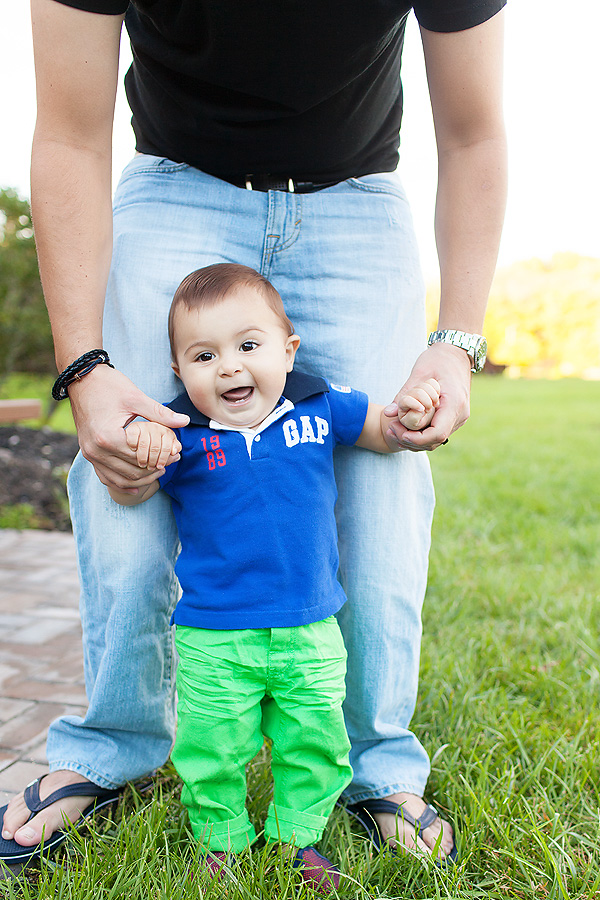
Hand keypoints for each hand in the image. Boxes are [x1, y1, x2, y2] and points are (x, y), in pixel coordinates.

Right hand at [68, 363, 188, 491]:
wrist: (81, 379)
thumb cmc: (108, 385)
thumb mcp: (136, 398)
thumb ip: (160, 413)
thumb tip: (185, 420)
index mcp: (109, 437)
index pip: (141, 457)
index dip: (162, 457)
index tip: (177, 454)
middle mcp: (96, 450)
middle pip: (132, 471)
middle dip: (154, 469)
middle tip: (173, 462)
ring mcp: (90, 454)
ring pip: (119, 479)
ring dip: (141, 479)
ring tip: (159, 471)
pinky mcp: (87, 454)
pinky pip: (105, 476)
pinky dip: (121, 483)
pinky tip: (136, 486)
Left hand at [384, 343, 470, 450]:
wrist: (457, 353)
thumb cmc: (438, 359)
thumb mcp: (419, 374)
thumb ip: (404, 395)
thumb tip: (387, 413)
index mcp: (454, 403)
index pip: (437, 433)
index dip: (416, 439)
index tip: (397, 431)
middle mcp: (460, 414)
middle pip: (435, 440)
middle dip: (411, 440)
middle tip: (390, 428)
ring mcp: (459, 417)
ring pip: (436, 440)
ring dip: (415, 439)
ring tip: (395, 427)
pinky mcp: (454, 417)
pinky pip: (437, 432)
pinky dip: (421, 434)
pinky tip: (405, 426)